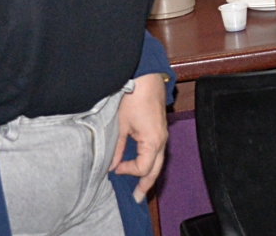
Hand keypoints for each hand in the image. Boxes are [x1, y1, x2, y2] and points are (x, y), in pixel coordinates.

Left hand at [110, 73, 170, 201]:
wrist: (146, 77)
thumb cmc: (133, 98)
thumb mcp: (121, 125)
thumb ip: (117, 148)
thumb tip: (112, 165)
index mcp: (153, 141)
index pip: (143, 168)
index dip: (129, 171)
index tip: (116, 169)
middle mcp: (161, 140)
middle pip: (156, 169)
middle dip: (146, 184)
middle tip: (138, 198)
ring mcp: (163, 134)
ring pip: (158, 161)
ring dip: (149, 173)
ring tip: (140, 186)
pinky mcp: (160, 128)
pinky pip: (157, 151)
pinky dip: (151, 161)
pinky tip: (142, 164)